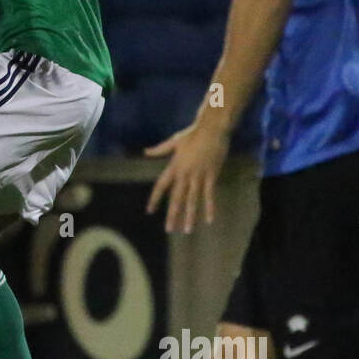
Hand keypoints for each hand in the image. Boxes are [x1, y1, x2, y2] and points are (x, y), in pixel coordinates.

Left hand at [145, 119, 229, 233]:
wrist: (212, 128)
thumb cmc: (193, 133)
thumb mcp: (174, 141)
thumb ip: (160, 149)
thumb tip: (145, 152)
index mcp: (174, 166)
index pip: (161, 186)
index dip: (155, 199)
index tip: (149, 211)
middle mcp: (184, 174)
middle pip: (176, 198)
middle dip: (172, 214)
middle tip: (169, 229)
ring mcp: (198, 175)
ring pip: (192, 199)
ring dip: (190, 216)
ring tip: (187, 230)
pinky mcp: (211, 175)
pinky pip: (209, 195)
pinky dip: (209, 207)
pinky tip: (209, 220)